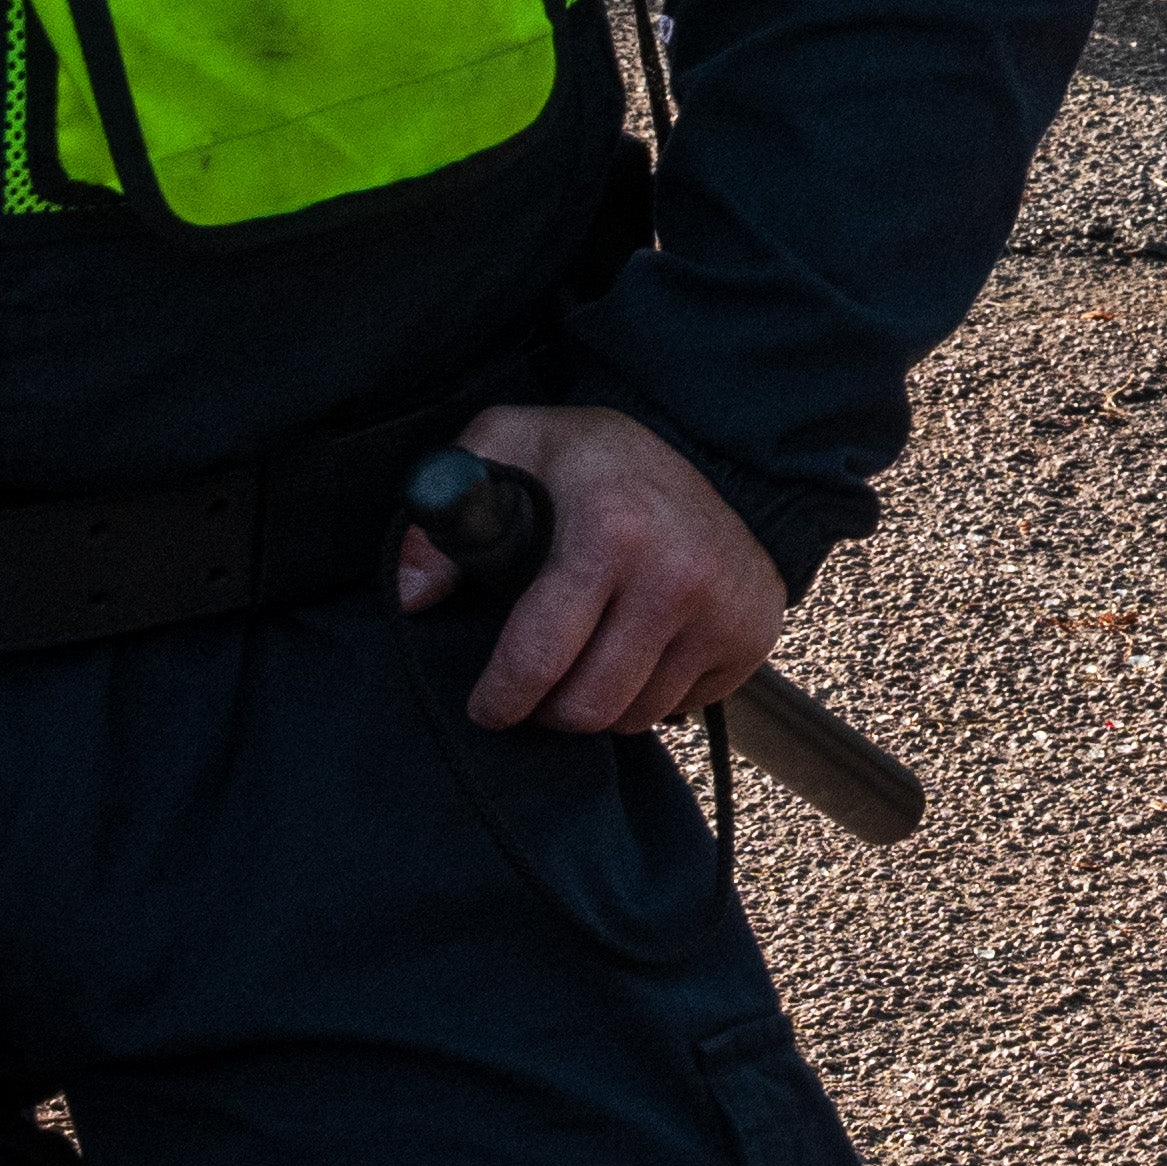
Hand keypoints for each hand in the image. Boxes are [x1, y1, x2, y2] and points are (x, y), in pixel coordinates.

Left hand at [395, 401, 789, 737]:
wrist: (715, 451)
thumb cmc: (597, 460)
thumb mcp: (508, 448)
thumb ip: (442, 515)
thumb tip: (412, 595)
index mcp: (610, 530)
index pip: (539, 656)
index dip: (500, 697)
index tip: (487, 706)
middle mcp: (677, 575)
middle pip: (589, 706)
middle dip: (548, 710)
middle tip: (536, 690)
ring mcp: (725, 609)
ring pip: (636, 717)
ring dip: (600, 704)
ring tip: (588, 661)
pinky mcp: (754, 634)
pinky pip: (683, 707)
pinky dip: (652, 694)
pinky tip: (640, 650)